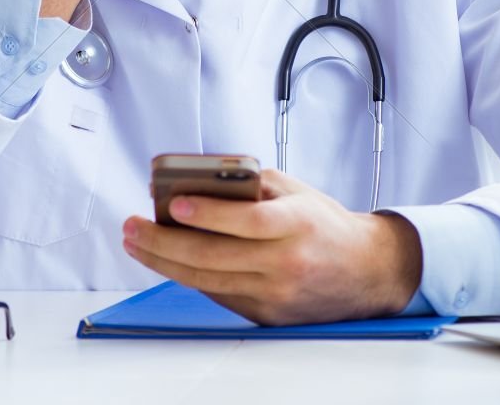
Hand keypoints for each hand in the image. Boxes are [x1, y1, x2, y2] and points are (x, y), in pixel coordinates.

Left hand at [122, 170, 422, 326]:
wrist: (366, 271)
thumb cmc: (325, 224)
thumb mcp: (294, 190)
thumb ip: (250, 184)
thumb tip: (198, 183)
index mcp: (296, 224)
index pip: (247, 221)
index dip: (208, 213)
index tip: (173, 203)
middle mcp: (285, 262)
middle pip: (214, 257)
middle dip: (164, 241)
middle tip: (133, 226)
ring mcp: (275, 294)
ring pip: (207, 280)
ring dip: (164, 261)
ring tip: (137, 242)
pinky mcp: (267, 315)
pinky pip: (218, 294)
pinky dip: (189, 277)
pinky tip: (167, 260)